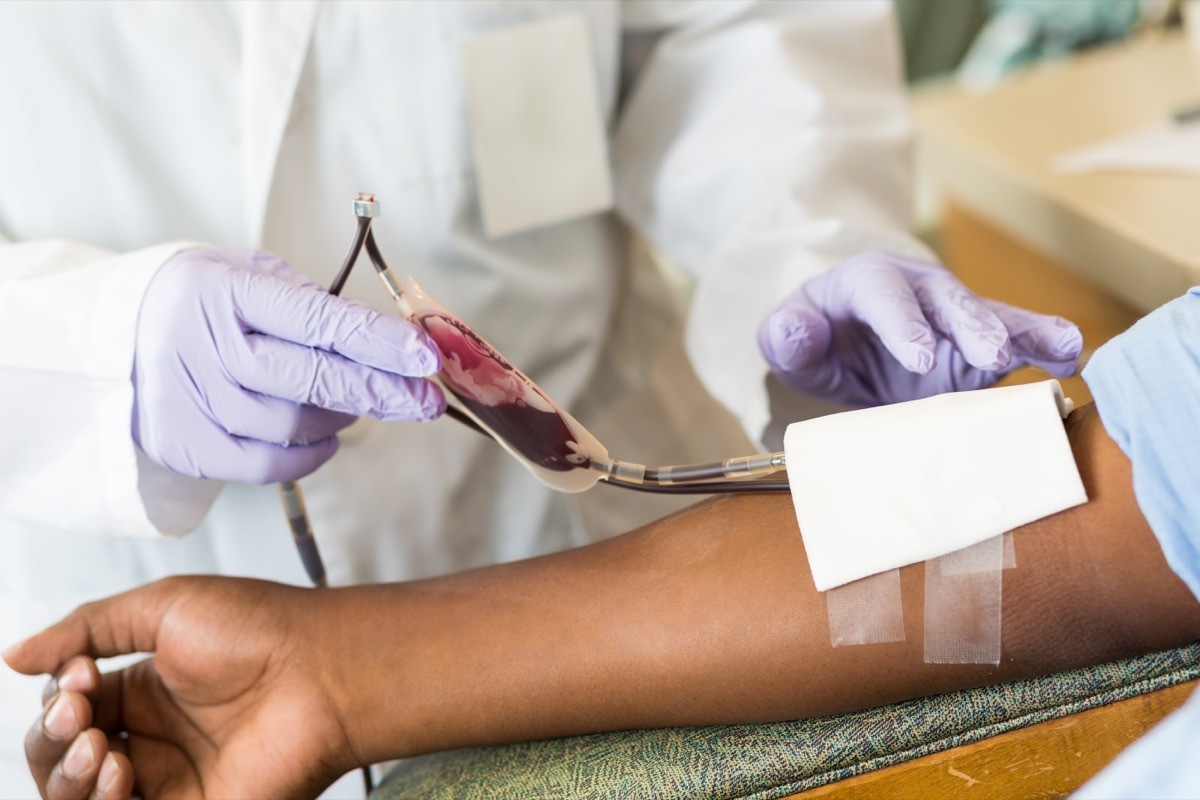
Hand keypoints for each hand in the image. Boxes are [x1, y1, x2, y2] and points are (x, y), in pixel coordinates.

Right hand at [3, 577, 358, 799]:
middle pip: (62, 762)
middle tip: (79, 715)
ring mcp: (172, 781)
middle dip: (51, 742)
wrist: (323, 667)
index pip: (67, 713)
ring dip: (67, 778)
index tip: (79, 676)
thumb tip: (13, 654)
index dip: (58, 701)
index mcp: (144, 691)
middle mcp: (153, 740)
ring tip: (100, 749)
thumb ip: (86, 628)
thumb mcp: (162, 607)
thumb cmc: (258, 628)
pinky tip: (117, 769)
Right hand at [133, 248, 445, 482]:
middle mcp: (202, 346)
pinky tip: (326, 435)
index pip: (316, 320)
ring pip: (295, 425)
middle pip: (311, 380)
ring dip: (343, 417)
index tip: (425, 356)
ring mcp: (190, 401)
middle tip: (427, 399)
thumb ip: (309, 301)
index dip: (377, 341)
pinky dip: (310, 454)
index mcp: (222, 291)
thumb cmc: (202, 303)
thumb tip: (385, 340)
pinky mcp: (186, 447)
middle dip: (382, 391)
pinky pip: (268, 465)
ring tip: (355, 401)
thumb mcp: (246, 274)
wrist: (112, 337)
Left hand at [758, 251, 1082, 406]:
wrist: (843, 341)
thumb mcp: (788, 337)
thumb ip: (786, 334)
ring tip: (1058, 348)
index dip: (901, 323)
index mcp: (865, 281)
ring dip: (1020, 332)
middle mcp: (917, 290)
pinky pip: (1015, 338)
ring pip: (989, 316)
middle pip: (945, 300)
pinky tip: (1070, 356)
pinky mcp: (977, 342)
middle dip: (970, 325)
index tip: (917, 357)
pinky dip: (1044, 343)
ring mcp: (952, 315)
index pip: (883, 294)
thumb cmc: (816, 335)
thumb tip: (793, 328)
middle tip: (990, 356)